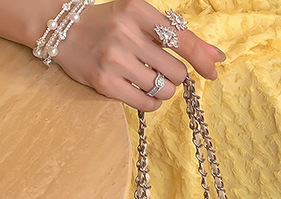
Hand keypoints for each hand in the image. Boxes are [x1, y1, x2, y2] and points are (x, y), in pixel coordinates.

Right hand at [52, 0, 224, 109]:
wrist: (63, 31)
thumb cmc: (113, 26)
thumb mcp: (144, 21)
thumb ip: (182, 38)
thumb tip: (217, 56)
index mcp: (137, 11)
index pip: (183, 40)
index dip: (203, 61)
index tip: (211, 72)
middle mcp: (125, 33)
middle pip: (177, 73)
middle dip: (174, 76)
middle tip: (158, 68)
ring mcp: (113, 59)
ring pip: (164, 91)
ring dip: (163, 90)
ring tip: (146, 77)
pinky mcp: (105, 83)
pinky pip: (147, 105)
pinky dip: (151, 102)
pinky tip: (140, 90)